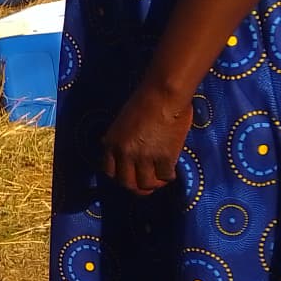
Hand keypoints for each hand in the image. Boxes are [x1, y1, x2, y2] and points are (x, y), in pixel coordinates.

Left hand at [99, 78, 192, 195]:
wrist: (164, 94)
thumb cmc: (145, 101)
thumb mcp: (122, 122)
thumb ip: (121, 140)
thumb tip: (125, 155)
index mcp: (111, 143)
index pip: (109, 172)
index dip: (120, 176)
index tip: (129, 176)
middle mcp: (124, 153)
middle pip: (127, 183)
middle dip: (137, 187)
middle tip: (148, 183)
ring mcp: (144, 157)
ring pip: (146, 184)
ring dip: (154, 184)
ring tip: (161, 178)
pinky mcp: (164, 158)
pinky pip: (166, 176)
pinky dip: (169, 176)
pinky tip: (172, 169)